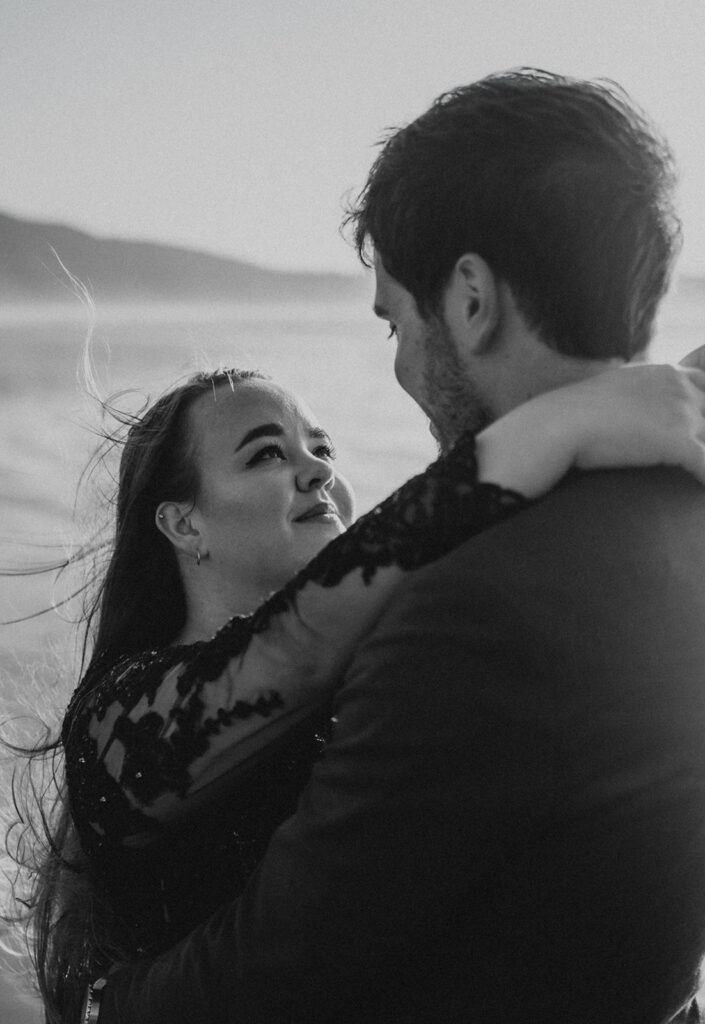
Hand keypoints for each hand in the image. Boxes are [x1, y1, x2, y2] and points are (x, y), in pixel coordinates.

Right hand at [476, 363, 704, 498]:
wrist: (559, 425)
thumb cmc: (574, 413)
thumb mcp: (610, 389)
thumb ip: (633, 393)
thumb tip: (628, 408)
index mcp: (667, 373)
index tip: (696, 425)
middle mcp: (681, 389)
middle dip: (703, 433)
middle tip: (691, 452)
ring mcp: (683, 414)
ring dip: (701, 457)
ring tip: (696, 474)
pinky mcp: (680, 442)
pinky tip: (698, 492)